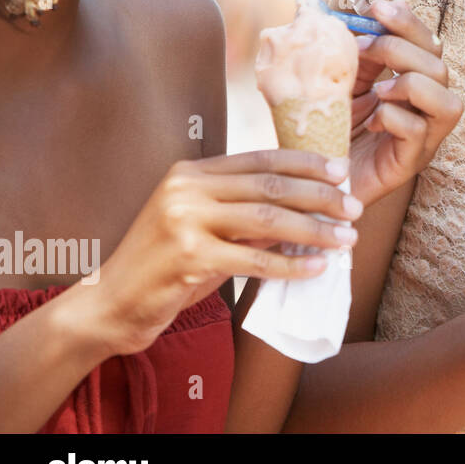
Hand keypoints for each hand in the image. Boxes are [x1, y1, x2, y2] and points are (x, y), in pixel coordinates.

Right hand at [91, 151, 359, 356]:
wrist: (110, 304)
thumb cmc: (164, 267)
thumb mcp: (207, 229)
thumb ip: (248, 214)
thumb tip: (306, 208)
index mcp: (191, 173)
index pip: (262, 158)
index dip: (306, 164)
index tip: (341, 172)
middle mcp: (186, 188)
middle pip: (271, 185)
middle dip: (320, 196)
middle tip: (354, 208)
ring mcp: (185, 220)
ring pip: (269, 218)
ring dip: (315, 230)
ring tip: (346, 239)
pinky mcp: (188, 256)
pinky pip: (255, 258)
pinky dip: (291, 264)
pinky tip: (317, 268)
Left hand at [345, 0, 463, 204]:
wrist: (317, 182)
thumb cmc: (328, 130)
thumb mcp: (335, 81)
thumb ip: (342, 50)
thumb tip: (326, 8)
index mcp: (411, 82)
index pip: (427, 43)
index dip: (408, 21)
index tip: (375, 7)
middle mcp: (424, 108)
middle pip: (440, 67)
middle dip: (401, 48)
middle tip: (363, 48)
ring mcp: (423, 137)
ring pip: (448, 103)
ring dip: (410, 85)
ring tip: (376, 90)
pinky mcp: (410, 162)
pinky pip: (419, 133)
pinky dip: (394, 119)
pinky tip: (371, 122)